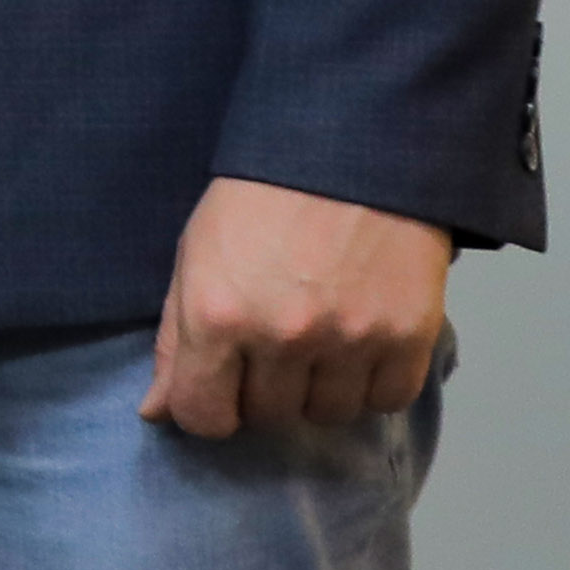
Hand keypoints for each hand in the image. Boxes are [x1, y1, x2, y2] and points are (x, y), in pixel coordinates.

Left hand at [147, 177, 450, 437]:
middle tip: (272, 346)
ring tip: (320, 339)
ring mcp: (351, 339)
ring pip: (328, 414)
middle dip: (264, 391)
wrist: (349, 153)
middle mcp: (284, 336)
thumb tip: (159, 413)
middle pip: (268, 417)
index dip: (207, 408)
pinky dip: (373, 383)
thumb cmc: (259, 201)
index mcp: (218, 316)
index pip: (203, 417)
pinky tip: (361, 345)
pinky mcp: (410, 336)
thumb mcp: (195, 260)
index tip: (219, 388)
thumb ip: (176, 343)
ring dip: (320, 390)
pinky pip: (387, 399)